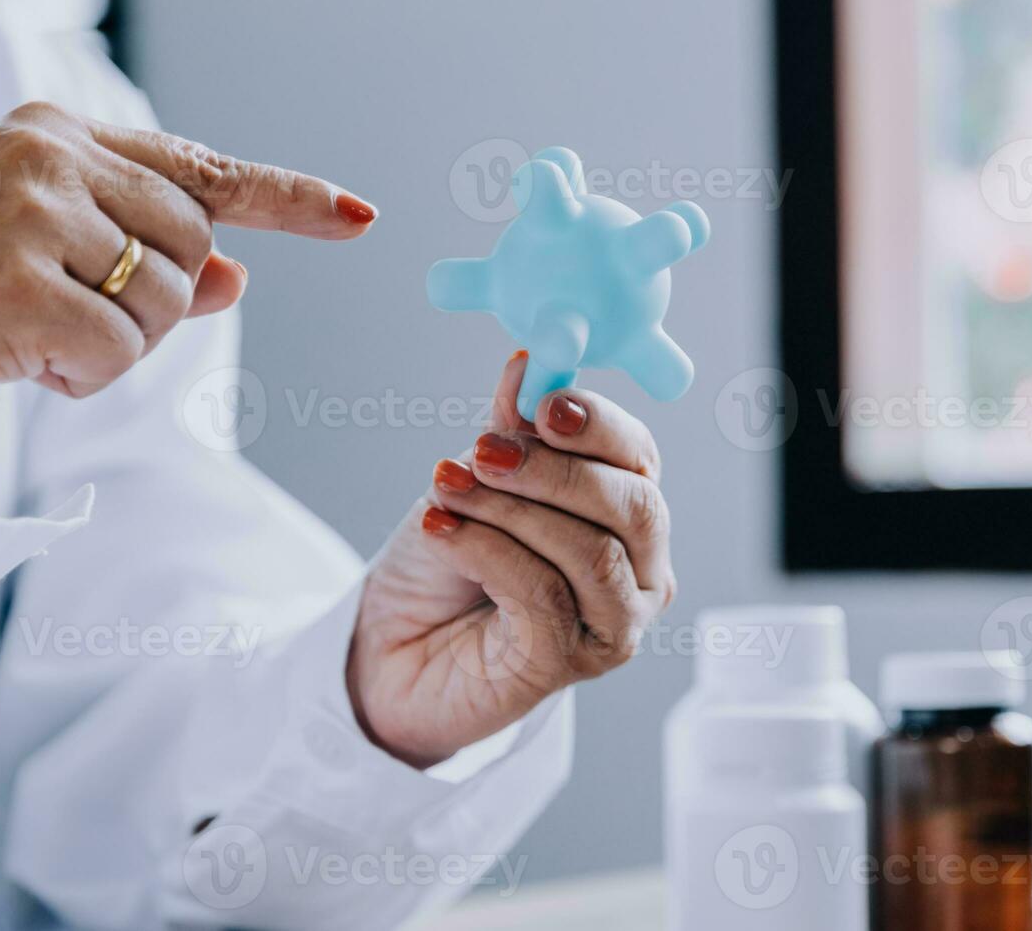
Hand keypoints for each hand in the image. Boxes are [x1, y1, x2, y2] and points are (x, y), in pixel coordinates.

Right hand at [0, 101, 376, 449]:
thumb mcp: (57, 265)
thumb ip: (151, 262)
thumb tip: (238, 274)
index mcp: (61, 137)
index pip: (203, 168)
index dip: (290, 199)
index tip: (360, 218)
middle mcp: (48, 156)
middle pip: (197, 249)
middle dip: (154, 304)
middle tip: (67, 316)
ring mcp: (28, 213)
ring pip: (167, 301)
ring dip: (117, 345)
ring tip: (31, 333)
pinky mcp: (15, 282)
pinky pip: (118, 351)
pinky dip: (82, 377)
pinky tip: (18, 359)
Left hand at [348, 352, 676, 767]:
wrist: (390, 646)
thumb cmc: (445, 563)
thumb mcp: (476, 479)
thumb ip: (510, 431)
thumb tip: (529, 365)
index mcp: (628, 513)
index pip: (639, 457)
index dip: (597, 423)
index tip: (541, 402)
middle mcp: (641, 571)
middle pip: (633, 506)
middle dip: (556, 470)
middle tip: (484, 451)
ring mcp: (614, 624)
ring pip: (591, 552)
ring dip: (511, 511)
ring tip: (446, 489)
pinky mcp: (570, 665)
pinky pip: (543, 594)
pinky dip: (486, 550)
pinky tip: (441, 530)